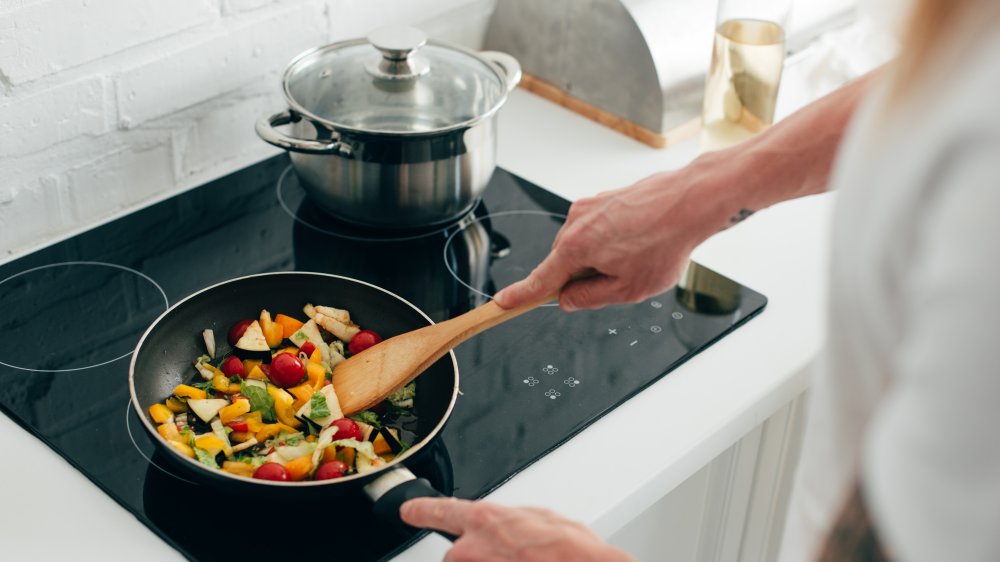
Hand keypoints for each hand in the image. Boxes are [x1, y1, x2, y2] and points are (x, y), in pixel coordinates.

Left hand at [400, 497, 634, 561]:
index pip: (441, 511)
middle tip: (506, 558)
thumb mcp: (541, 518)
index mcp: (485, 521)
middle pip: (457, 554)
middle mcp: (472, 550)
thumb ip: (513, 520)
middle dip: (475, 557)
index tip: (409, 510)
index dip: (421, 510)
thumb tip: (511, 526)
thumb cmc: (569, 551)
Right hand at [494, 166, 722, 310]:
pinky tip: (641, 241)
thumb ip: (590, 298)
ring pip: (584, 246)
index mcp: (575, 247)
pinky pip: (598, 229)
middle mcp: (575, 222)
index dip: (520, 296)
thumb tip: (569, 299)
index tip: (502, 304)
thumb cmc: (665, 242)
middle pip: (565, 263)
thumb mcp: (628, 289)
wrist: (691, 201)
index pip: (540, 280)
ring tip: (639, 255)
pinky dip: (614, 241)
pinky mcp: (604, 199)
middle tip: (622, 279)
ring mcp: (590, 206)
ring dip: (602, 258)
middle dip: (585, 277)